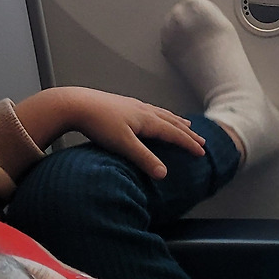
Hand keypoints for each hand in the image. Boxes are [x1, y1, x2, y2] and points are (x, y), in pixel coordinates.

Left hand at [14, 87, 205, 181]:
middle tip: (201, 140)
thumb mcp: (123, 144)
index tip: (202, 152)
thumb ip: (144, 159)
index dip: (188, 143)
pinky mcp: (123, 105)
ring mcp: (134, 106)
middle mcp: (144, 110)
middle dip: (187, 132)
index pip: (174, 133)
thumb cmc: (99, 124)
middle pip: (172, 122)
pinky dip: (160, 115)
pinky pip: (150, 110)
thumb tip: (164, 175)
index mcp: (148, 120)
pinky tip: (153, 116)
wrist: (76, 104)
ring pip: (161, 114)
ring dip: (176, 121)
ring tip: (185, 123)